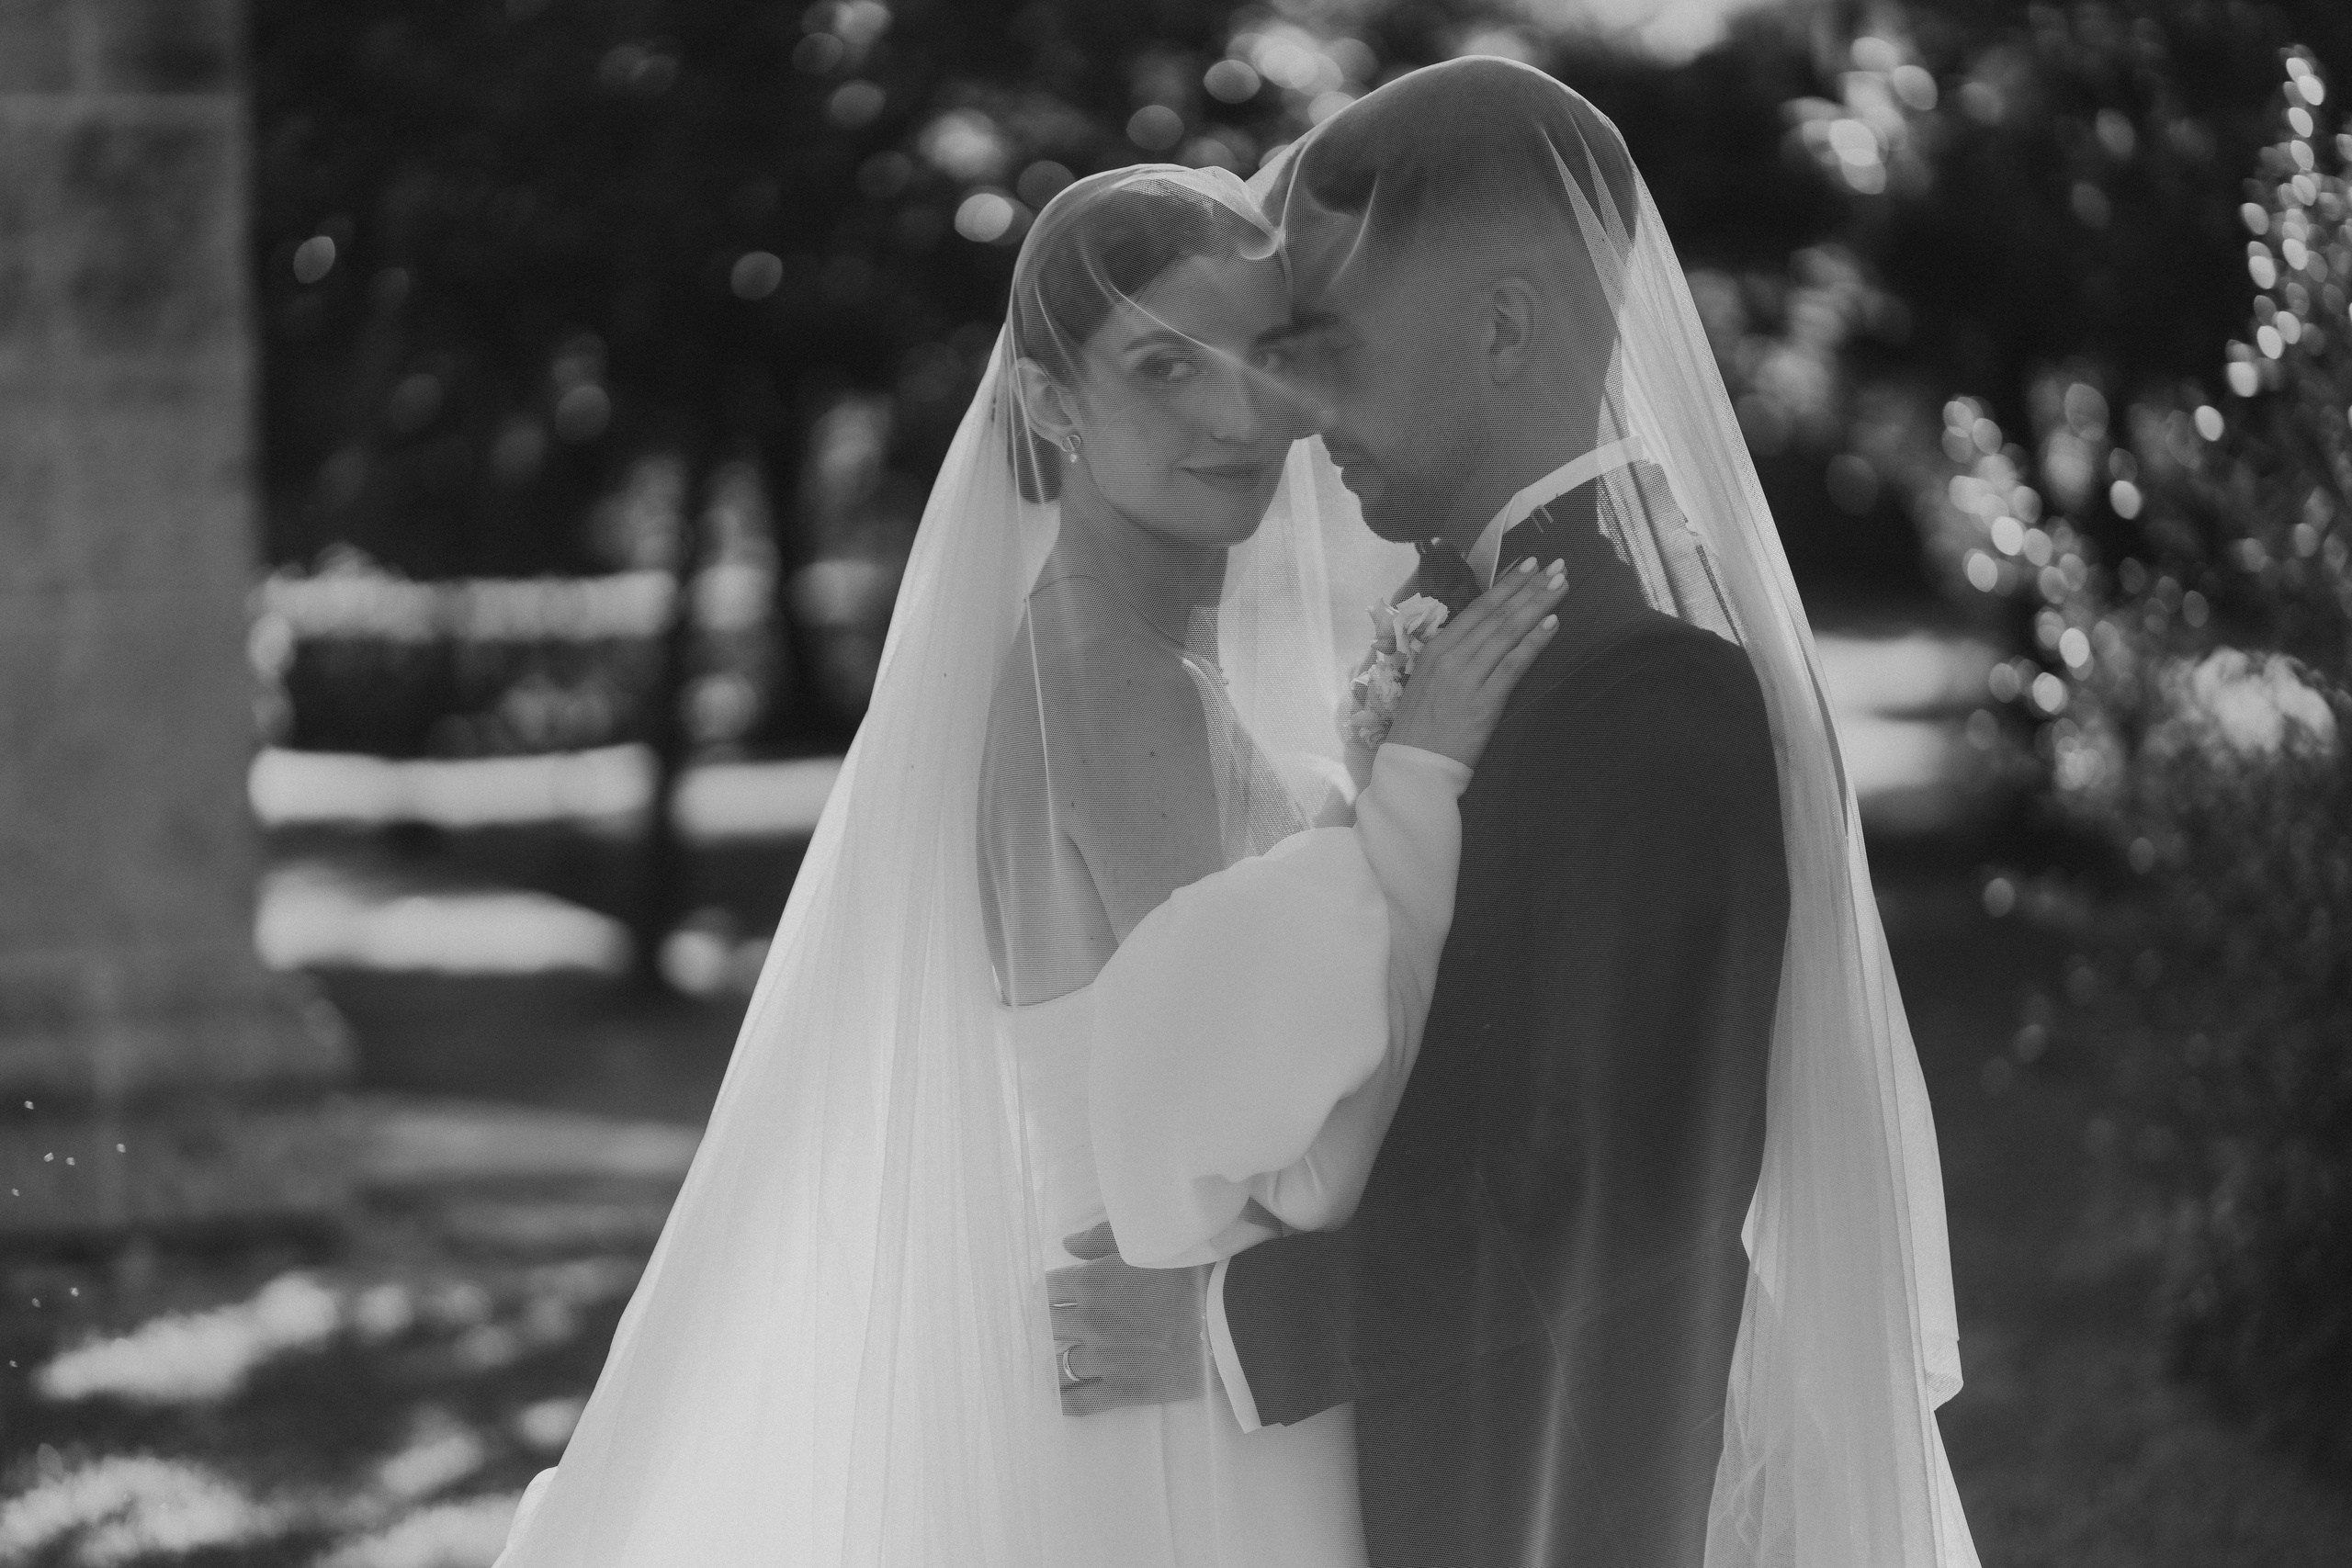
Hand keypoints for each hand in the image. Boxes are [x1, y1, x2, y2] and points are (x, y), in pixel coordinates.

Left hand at [1045, 1221, 1207, 1416]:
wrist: (1229, 1319)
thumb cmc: (1193, 1273)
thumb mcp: (1144, 1243)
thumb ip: (1099, 1240)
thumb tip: (1066, 1246)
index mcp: (1092, 1282)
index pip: (1049, 1288)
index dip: (1049, 1290)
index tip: (1053, 1295)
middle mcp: (1090, 1321)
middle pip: (1050, 1325)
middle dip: (1050, 1324)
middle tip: (1054, 1327)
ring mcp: (1104, 1359)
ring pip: (1059, 1365)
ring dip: (1054, 1362)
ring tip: (1054, 1363)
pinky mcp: (1123, 1390)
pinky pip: (1079, 1401)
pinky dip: (1066, 1400)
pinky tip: (1062, 1397)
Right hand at [1385, 556, 1569, 769]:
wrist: (1413, 766)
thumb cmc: (1420, 727)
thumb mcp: (1428, 681)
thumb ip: (1453, 657)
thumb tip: (1483, 635)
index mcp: (1436, 649)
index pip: (1478, 609)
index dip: (1506, 585)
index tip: (1529, 565)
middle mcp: (1451, 657)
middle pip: (1497, 614)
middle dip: (1529, 587)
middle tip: (1556, 565)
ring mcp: (1467, 678)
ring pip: (1507, 632)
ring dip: (1537, 605)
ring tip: (1561, 585)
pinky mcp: (1484, 702)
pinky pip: (1513, 664)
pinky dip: (1534, 641)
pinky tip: (1553, 622)